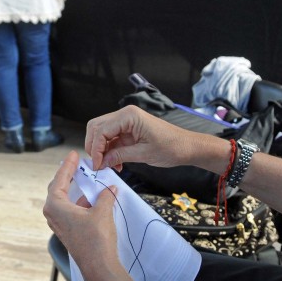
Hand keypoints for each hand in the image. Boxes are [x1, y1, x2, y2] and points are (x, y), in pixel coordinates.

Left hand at [43, 151, 125, 280]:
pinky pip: (72, 210)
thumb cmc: (96, 240)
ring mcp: (60, 224)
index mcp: (55, 206)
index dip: (67, 166)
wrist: (99, 267)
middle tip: (77, 164)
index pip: (59, 179)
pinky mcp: (68, 231)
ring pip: (66, 200)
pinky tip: (95, 199)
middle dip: (69, 175)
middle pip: (59, 188)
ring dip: (77, 190)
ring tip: (89, 180)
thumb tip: (109, 188)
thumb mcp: (102, 212)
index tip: (73, 155)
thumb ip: (105, 196)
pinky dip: (81, 202)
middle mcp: (53, 214)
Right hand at [85, 105, 200, 170]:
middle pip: (96, 127)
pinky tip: (115, 163)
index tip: (96, 165)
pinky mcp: (129, 129)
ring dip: (101, 149)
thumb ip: (119, 156)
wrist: (187, 147)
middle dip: (94, 146)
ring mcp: (126, 121)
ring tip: (108, 165)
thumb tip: (100, 162)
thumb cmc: (171, 147)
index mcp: (129, 116)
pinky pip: (112, 138)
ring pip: (102, 132)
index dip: (96, 149)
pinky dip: (109, 150)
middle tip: (97, 164)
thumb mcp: (143, 154)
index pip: (101, 130)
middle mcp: (125, 114)